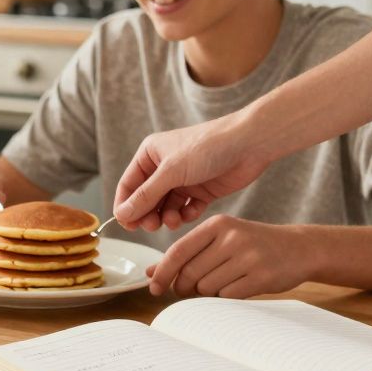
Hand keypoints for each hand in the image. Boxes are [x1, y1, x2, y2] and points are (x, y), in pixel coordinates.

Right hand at [113, 114, 268, 231]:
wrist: (248, 144)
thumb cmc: (207, 147)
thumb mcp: (171, 171)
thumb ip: (146, 195)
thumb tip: (122, 214)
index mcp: (150, 155)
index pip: (128, 185)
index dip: (125, 206)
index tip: (127, 225)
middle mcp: (164, 167)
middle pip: (146, 199)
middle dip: (148, 214)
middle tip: (153, 226)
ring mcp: (183, 180)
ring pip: (166, 207)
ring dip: (167, 217)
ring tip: (174, 220)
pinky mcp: (201, 190)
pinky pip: (186, 209)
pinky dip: (186, 214)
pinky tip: (192, 212)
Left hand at [146, 216, 313, 298]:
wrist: (299, 248)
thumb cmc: (253, 245)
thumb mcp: (220, 239)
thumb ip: (187, 253)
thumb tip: (150, 272)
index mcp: (217, 224)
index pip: (178, 251)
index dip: (162, 272)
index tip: (154, 287)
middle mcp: (231, 237)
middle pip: (190, 273)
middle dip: (183, 288)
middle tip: (188, 291)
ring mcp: (248, 256)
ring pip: (207, 287)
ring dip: (206, 293)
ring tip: (221, 284)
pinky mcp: (261, 276)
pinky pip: (227, 296)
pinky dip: (225, 298)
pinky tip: (235, 289)